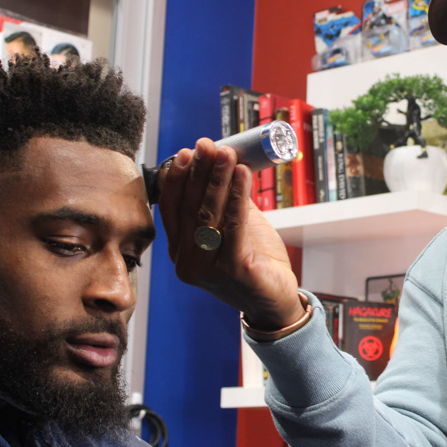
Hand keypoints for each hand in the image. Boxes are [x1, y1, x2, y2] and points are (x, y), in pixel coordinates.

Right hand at [158, 138, 303, 330]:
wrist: (274, 301)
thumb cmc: (254, 262)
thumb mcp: (233, 228)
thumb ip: (224, 202)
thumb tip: (223, 163)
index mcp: (181, 250)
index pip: (172, 208)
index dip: (178, 179)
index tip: (186, 152)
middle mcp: (187, 261)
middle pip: (189, 207)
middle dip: (199, 172)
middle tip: (207, 145)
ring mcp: (207, 268)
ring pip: (208, 214)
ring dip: (218, 179)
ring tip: (227, 154)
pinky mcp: (233, 269)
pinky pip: (234, 225)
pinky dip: (237, 196)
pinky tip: (243, 174)